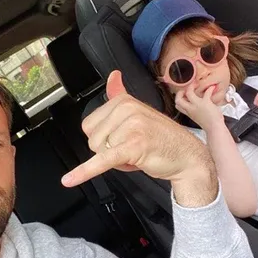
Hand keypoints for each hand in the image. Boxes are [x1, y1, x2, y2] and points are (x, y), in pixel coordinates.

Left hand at [62, 70, 217, 206]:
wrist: (187, 156)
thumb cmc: (162, 138)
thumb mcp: (139, 113)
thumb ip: (120, 96)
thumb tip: (113, 77)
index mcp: (124, 102)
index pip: (90, 126)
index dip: (105, 139)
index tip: (123, 138)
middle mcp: (127, 110)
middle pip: (92, 139)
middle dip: (109, 150)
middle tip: (132, 148)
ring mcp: (130, 127)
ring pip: (98, 151)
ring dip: (115, 160)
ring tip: (136, 153)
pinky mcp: (132, 146)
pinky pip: (102, 160)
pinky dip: (85, 172)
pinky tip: (70, 179)